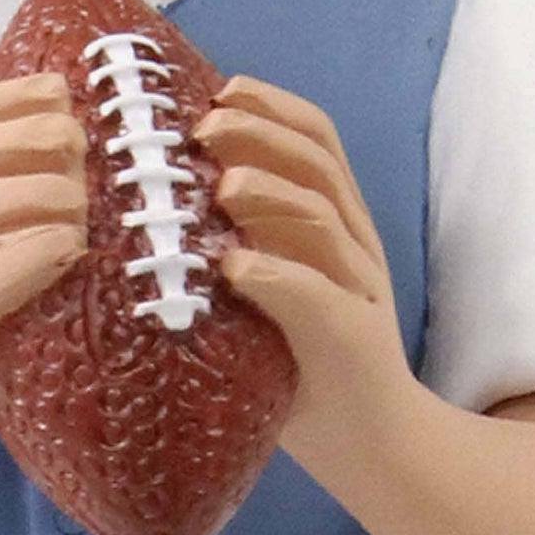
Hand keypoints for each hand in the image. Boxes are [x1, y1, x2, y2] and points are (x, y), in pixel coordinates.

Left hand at [196, 75, 418, 476]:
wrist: (374, 445)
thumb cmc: (301, 356)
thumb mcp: (267, 283)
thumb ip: (237, 235)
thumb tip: (160, 187)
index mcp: (335, 217)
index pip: (315, 136)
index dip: (269, 104)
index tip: (218, 89)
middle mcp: (353, 240)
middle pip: (319, 160)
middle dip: (261, 131)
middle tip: (204, 127)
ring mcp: (359, 287)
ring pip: (323, 214)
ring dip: (271, 190)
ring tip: (223, 186)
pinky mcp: (353, 338)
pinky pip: (319, 294)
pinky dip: (275, 272)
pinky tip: (234, 267)